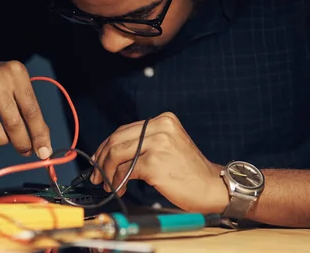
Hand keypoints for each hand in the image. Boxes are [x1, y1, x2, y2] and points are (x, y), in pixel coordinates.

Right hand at [0, 57, 51, 158]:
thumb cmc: (2, 84)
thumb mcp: (20, 88)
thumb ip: (32, 114)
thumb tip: (43, 146)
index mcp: (16, 73)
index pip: (31, 110)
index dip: (38, 134)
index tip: (44, 152)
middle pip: (12, 121)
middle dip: (21, 142)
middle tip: (25, 151)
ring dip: (1, 141)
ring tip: (4, 140)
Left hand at [90, 112, 227, 212]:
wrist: (213, 187)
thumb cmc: (189, 171)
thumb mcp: (169, 145)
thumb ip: (145, 143)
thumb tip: (112, 153)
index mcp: (164, 120)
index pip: (125, 130)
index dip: (107, 145)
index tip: (99, 158)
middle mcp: (161, 127)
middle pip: (117, 139)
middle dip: (102, 157)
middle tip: (96, 173)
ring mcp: (158, 143)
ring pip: (118, 154)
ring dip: (107, 171)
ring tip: (106, 183)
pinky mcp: (154, 162)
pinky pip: (126, 170)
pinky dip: (118, 180)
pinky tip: (120, 188)